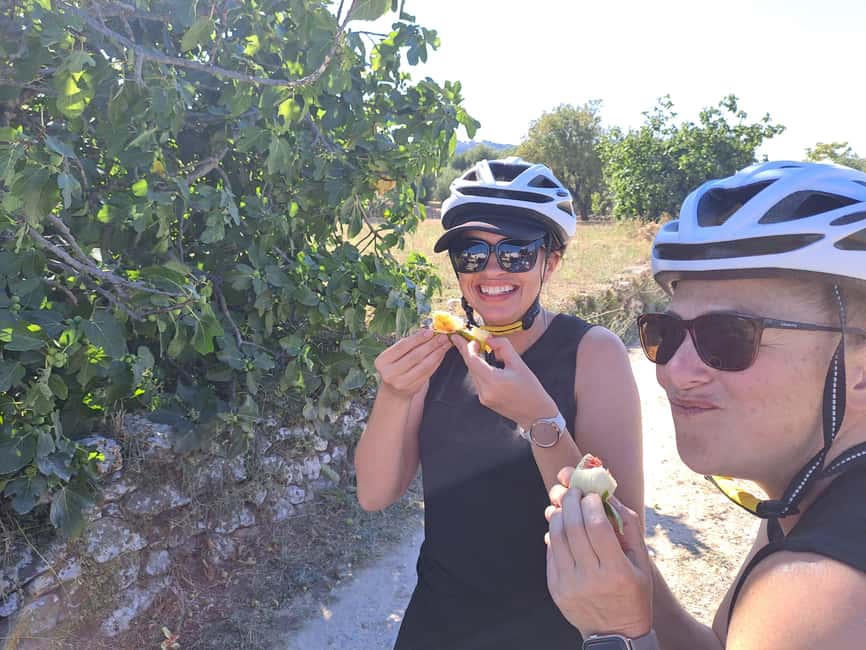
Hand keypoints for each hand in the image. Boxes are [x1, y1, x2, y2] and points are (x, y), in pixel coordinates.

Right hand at [374, 329, 451, 398]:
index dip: (417, 338)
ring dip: (437, 353)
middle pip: (414, 356)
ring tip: (445, 344)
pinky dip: (437, 362)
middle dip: (430, 345)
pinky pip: (428, 372)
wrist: (393, 391)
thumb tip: (425, 331)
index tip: (430, 332)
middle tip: (442, 337)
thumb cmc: (395, 367)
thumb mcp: (395, 355)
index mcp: (382, 361)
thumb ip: (408, 344)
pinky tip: (441, 354)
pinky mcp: (413, 388)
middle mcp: (390, 373)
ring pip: (424, 365)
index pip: (402, 346)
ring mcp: (401, 382)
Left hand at [450, 334, 555, 427]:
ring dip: (473, 360)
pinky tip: (483, 362)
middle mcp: (485, 391)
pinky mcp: (484, 400)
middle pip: (470, 367)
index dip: (469, 348)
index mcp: (494, 381)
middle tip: (461, 338)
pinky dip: (478, 370)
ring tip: (474, 347)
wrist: (536, 414)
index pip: (472, 361)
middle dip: (467, 351)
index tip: (472, 339)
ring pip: (473, 374)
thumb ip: (503, 348)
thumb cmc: (531, 390)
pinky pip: (478, 381)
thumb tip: (489, 340)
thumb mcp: (519, 364)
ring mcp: (483, 397)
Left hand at [545, 467, 651, 637]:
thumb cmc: (633, 594)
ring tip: (565, 504)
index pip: (598, 527)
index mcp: (616, 572)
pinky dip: (554, 533)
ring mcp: (570, 584)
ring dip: (559, 514)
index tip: (592, 494)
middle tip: (574, 490)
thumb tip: (610, 497)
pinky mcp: (556, 588)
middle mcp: (591, 578)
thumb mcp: (642, 563)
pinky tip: (561, 525)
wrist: (616, 635)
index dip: (592, 504)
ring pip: (556, 536)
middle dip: (572, 501)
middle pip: (574, 527)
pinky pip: (551, 552)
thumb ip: (629, 528)